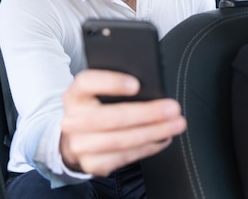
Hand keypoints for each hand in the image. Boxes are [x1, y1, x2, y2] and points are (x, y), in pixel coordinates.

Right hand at [59, 69, 186, 175]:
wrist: (76, 139)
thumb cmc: (96, 109)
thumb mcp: (98, 93)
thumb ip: (117, 87)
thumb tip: (152, 87)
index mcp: (75, 95)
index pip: (87, 83)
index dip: (111, 83)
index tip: (136, 85)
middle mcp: (72, 120)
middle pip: (111, 116)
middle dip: (147, 113)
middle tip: (172, 109)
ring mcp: (80, 145)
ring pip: (121, 140)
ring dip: (154, 133)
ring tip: (175, 125)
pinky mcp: (92, 164)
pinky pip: (126, 157)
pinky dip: (149, 147)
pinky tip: (163, 139)